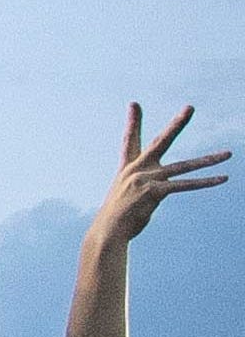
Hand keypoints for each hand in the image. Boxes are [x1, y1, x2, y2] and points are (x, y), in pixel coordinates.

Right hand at [90, 103, 229, 248]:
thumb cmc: (116, 217)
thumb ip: (140, 187)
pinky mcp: (155, 192)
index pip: (130, 141)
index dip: (133, 123)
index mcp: (128, 169)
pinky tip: (222, 178)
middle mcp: (137, 170)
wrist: (108, 231)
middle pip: (161, 142)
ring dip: (208, 160)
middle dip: (177, 124)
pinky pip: (185, 185)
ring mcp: (146, 179)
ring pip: (184, 166)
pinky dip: (205, 182)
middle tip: (189, 108)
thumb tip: (154, 191)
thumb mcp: (124, 196)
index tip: (134, 104)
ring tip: (228, 154)